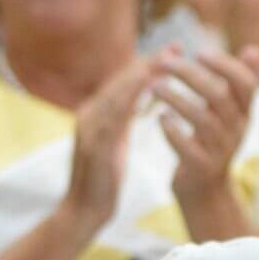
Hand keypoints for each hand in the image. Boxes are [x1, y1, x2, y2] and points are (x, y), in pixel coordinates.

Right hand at [62, 57, 157, 227]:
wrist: (82, 212)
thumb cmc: (101, 183)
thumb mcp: (112, 147)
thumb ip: (120, 124)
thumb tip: (137, 104)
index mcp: (93, 114)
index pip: (121, 82)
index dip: (146, 65)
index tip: (172, 52)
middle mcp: (89, 114)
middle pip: (121, 80)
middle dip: (150, 62)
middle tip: (176, 47)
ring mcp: (90, 127)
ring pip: (119, 91)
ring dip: (146, 73)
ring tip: (170, 60)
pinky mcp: (96, 143)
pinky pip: (117, 113)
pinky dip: (135, 96)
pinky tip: (154, 87)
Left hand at [152, 44, 258, 198]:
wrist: (206, 189)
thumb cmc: (213, 141)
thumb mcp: (229, 112)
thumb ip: (237, 81)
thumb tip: (255, 49)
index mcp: (243, 112)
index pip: (245, 83)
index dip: (225, 65)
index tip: (200, 52)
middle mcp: (236, 129)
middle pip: (219, 96)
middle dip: (190, 74)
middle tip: (164, 62)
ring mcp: (220, 150)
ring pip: (202, 119)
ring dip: (176, 98)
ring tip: (154, 86)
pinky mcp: (201, 167)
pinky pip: (188, 147)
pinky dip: (173, 130)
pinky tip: (160, 118)